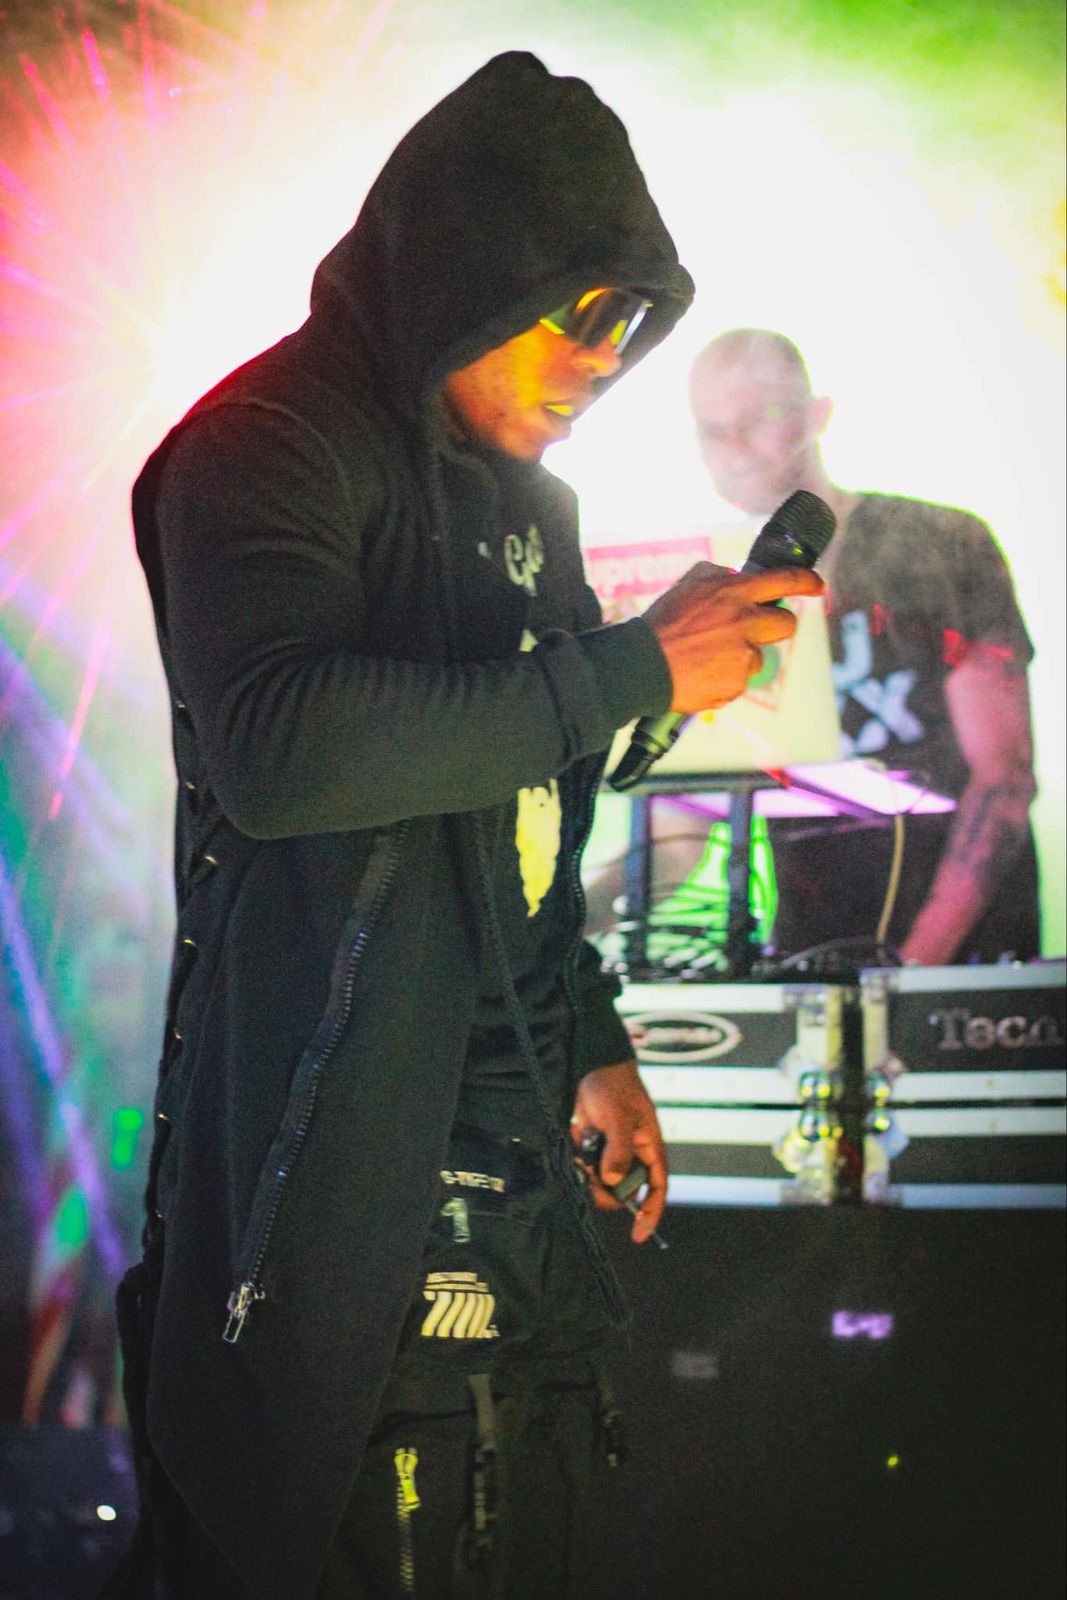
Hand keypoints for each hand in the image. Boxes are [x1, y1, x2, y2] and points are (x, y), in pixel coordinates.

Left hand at [571, 1060, 667, 1243]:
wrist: (590, 1064)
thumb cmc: (614, 1086)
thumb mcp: (619, 1117)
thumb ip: (619, 1149)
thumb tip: (612, 1180)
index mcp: (649, 1147)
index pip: (657, 1187)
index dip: (651, 1212)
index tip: (639, 1234)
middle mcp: (632, 1153)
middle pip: (624, 1189)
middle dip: (607, 1189)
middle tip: (591, 1175)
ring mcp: (611, 1150)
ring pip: (602, 1180)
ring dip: (590, 1173)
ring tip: (583, 1150)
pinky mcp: (592, 1146)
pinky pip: (586, 1166)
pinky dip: (579, 1161)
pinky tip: (577, 1139)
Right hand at [645, 562, 824, 714]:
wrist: (641, 665)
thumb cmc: (661, 623)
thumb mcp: (690, 584)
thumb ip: (722, 578)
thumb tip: (741, 579)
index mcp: (733, 593)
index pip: (784, 580)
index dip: (806, 581)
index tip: (818, 585)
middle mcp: (743, 622)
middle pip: (784, 624)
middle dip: (775, 626)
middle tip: (753, 631)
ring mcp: (742, 656)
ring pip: (757, 656)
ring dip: (739, 657)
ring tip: (705, 657)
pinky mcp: (735, 684)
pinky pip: (739, 681)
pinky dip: (724, 678)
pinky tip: (701, 673)